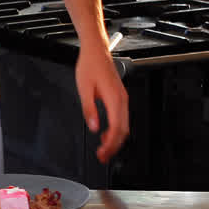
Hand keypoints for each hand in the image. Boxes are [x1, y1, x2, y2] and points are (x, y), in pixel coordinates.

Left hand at [74, 47, 128, 162]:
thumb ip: (89, 109)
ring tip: (104, 150)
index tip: (102, 153)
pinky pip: (121, 118)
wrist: (96, 51)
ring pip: (124, 125)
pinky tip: (105, 135)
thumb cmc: (90, 66)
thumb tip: (93, 126)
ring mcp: (122, 99)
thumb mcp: (84, 88)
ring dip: (115, 140)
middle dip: (114, 146)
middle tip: (103, 157)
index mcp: (114, 98)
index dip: (110, 144)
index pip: (116, 128)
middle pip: (123, 130)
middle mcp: (122, 99)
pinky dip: (115, 130)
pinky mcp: (119, 98)